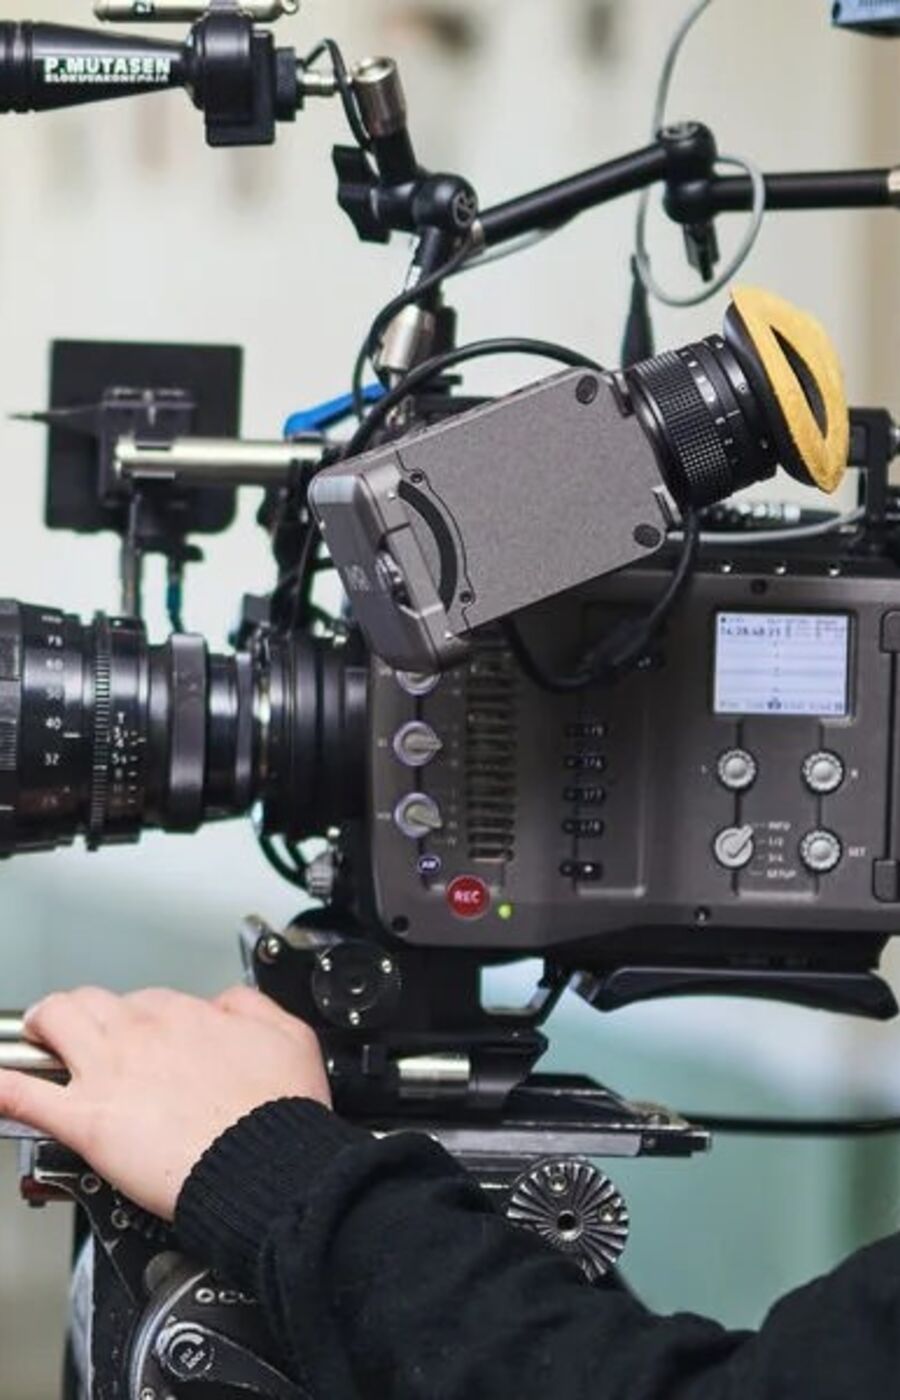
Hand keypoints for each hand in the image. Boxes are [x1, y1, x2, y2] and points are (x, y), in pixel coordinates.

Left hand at [0, 985, 330, 1221]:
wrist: (266, 1163)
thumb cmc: (279, 1111)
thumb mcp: (290, 1037)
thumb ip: (252, 1009)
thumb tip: (229, 1004)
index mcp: (188, 1016)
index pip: (149, 1001)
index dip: (144, 1020)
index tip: (147, 1039)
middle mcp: (142, 1034)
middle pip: (93, 1001)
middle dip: (84, 1013)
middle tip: (82, 1033)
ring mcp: (109, 1073)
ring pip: (53, 1022)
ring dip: (42, 1027)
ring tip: (38, 1040)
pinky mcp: (87, 1119)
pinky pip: (24, 1094)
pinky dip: (4, 1089)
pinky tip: (0, 1085)